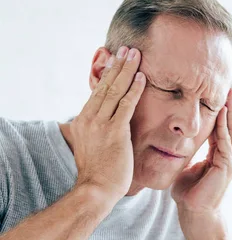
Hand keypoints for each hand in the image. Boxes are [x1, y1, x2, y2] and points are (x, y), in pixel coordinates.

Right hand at [72, 46, 145, 203]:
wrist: (95, 190)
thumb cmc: (96, 173)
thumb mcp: (89, 147)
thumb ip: (92, 133)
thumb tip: (92, 127)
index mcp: (82, 121)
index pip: (97, 92)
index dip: (108, 74)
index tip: (116, 60)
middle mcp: (89, 119)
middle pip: (105, 86)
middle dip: (118, 65)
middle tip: (128, 48)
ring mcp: (101, 125)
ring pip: (115, 91)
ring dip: (126, 70)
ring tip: (135, 54)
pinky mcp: (115, 132)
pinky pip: (126, 106)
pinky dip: (134, 90)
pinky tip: (142, 77)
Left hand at [171, 88, 231, 216]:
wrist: (194, 213)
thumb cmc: (188, 194)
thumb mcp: (185, 167)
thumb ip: (185, 154)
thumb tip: (174, 144)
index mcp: (218, 156)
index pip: (220, 128)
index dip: (220, 112)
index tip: (217, 94)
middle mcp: (227, 157)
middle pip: (230, 126)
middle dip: (230, 106)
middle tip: (229, 86)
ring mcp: (229, 162)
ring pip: (230, 131)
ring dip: (230, 112)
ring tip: (229, 94)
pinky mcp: (226, 167)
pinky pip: (225, 142)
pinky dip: (223, 127)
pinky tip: (222, 113)